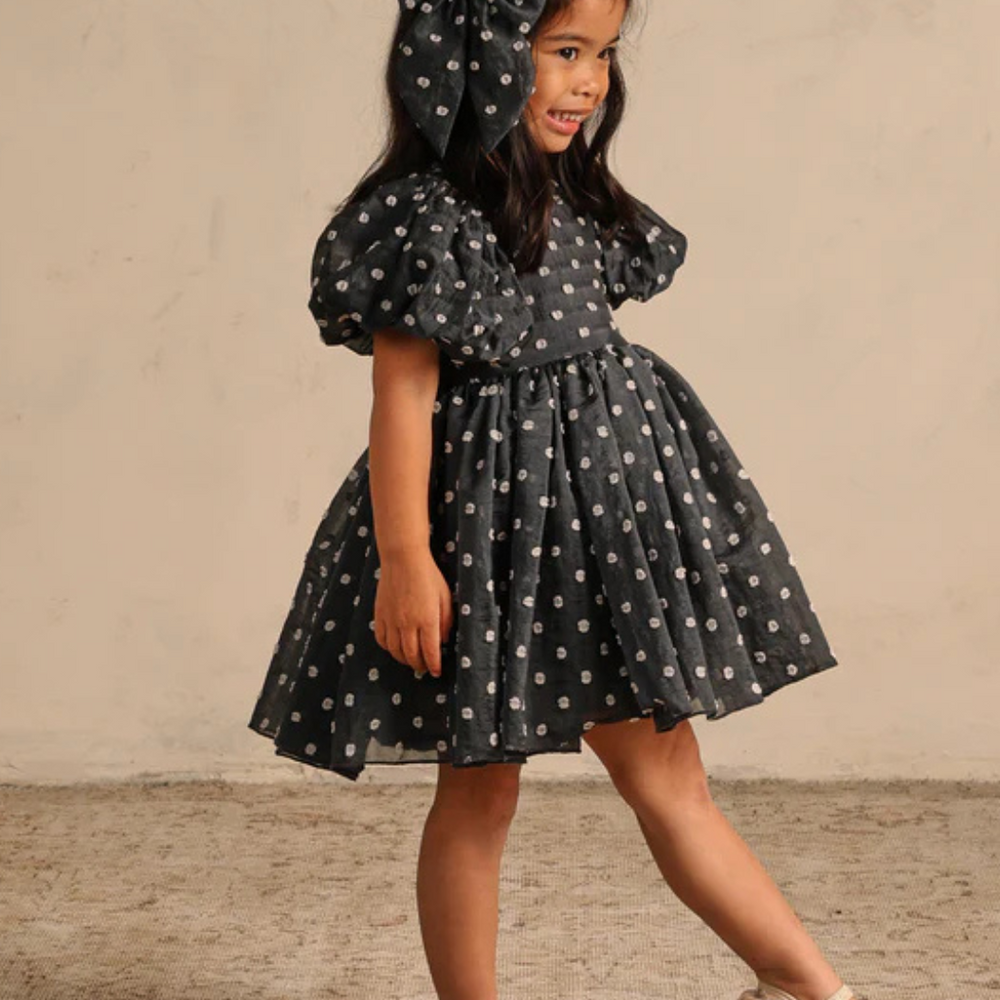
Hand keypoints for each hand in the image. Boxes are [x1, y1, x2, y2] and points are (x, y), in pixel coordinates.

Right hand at [373, 547, 453, 677]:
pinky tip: (395, 648)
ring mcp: (392, 620)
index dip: (434, 665)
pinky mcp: (380, 615)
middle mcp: (408, 623)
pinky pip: (382, 639)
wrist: (402, 558)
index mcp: (427, 619)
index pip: (430, 652)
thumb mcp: (445, 596)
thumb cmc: (428, 575)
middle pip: (412, 655)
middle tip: (425, 668)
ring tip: (411, 661)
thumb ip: (446, 620)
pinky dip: (389, 648)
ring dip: (404, 660)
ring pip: (395, 651)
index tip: (437, 671)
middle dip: (420, 665)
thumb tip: (444, 639)